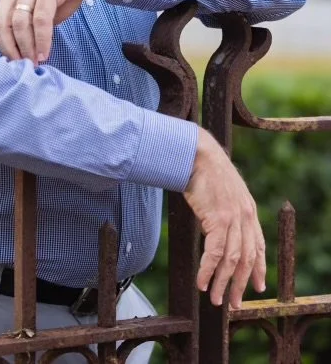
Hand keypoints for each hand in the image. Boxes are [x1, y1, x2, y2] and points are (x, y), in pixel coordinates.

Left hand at [0, 0, 114, 65]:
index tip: (13, 62)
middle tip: (22, 66)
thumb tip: (18, 50)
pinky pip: (41, 19)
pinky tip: (45, 52)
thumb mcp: (38, 3)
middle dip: (10, 49)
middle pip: (1, 24)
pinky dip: (42, 39)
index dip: (1, 45)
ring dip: (26, 47)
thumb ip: (26, 21)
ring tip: (35, 62)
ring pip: (19, 23)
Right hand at [184, 128, 265, 308]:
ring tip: (215, 299)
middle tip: (232, 302)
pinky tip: (202, 282)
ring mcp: (233, 217)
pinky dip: (208, 271)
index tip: (257, 286)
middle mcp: (245, 215)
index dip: (259, 268)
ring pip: (231, 260)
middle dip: (239, 284)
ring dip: (222, 283)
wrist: (197, 153)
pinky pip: (215, 253)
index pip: (258, 245)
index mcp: (248, 209)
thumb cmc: (205, 170)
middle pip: (246, 259)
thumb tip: (216, 228)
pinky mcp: (218, 219)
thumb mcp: (223, 192)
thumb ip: (226, 211)